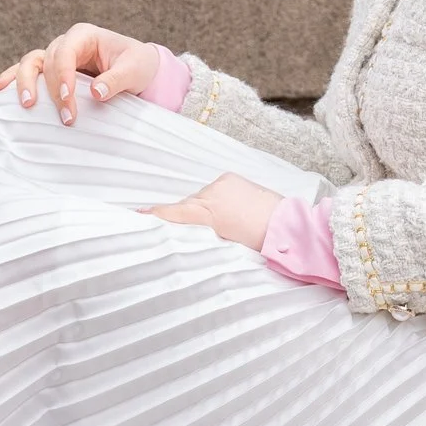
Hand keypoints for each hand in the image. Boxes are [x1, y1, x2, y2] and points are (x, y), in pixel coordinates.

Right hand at [0, 22, 159, 126]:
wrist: (140, 70)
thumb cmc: (138, 65)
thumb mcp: (135, 69)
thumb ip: (117, 79)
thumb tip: (96, 93)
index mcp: (85, 35)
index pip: (65, 53)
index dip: (63, 76)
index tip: (68, 100)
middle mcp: (66, 43)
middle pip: (46, 60)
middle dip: (50, 89)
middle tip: (64, 116)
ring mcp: (56, 57)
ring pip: (31, 63)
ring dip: (24, 83)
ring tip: (26, 105)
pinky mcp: (52, 72)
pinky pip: (28, 72)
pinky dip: (12, 78)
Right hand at [143, 173, 283, 250]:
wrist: (287, 226)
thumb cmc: (258, 244)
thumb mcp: (224, 247)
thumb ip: (202, 240)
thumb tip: (189, 238)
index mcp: (208, 213)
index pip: (175, 212)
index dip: (156, 215)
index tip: (138, 215)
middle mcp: (211, 194)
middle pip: (187, 206)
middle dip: (185, 217)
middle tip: (186, 232)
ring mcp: (222, 183)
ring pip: (200, 198)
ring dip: (202, 209)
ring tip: (216, 225)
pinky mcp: (231, 178)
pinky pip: (213, 190)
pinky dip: (213, 200)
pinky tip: (225, 212)